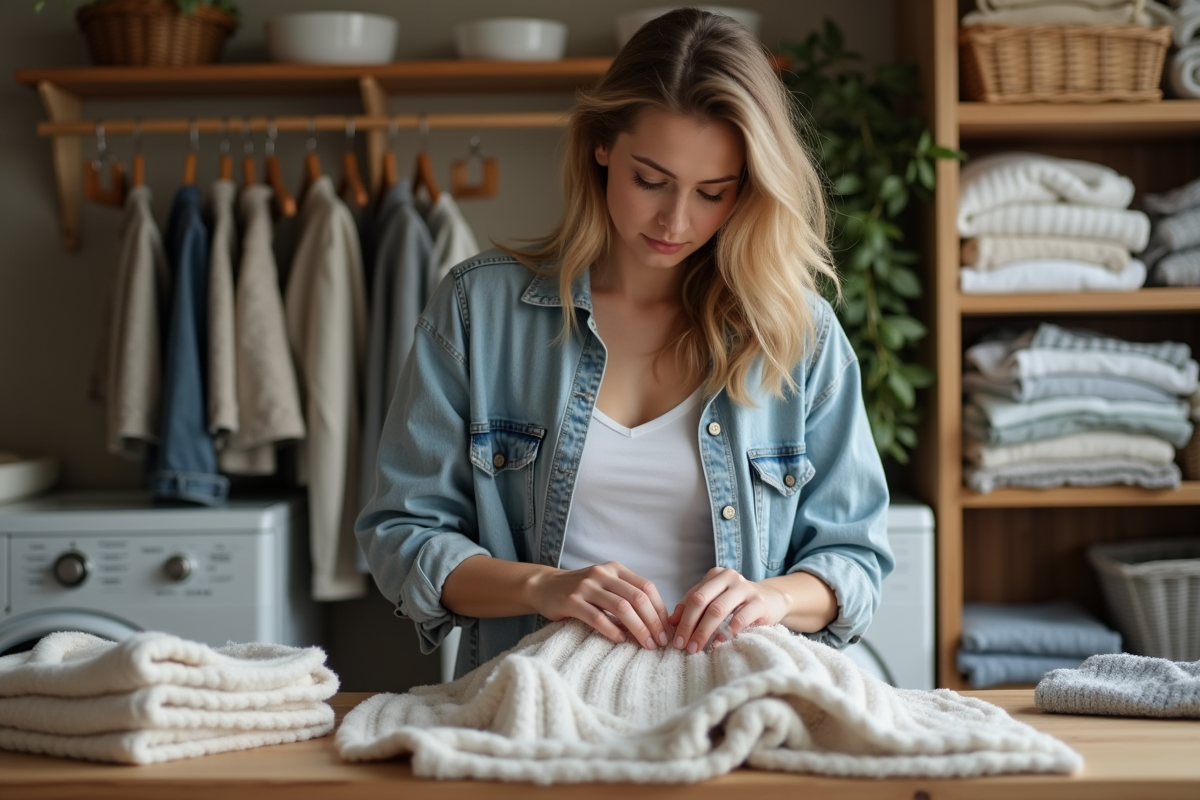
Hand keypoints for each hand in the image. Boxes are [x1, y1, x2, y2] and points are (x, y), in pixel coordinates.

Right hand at [525, 561, 671, 649]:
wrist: (544, 586)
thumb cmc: (581, 591)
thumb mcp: (605, 585)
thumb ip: (626, 595)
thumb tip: (656, 621)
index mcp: (616, 569)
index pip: (646, 587)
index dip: (660, 610)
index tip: (667, 630)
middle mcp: (603, 574)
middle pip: (637, 598)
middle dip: (653, 622)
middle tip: (660, 642)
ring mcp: (586, 586)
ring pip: (621, 607)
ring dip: (638, 628)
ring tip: (646, 644)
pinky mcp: (571, 601)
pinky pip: (597, 617)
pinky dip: (612, 631)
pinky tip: (619, 641)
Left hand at [669, 567, 789, 653]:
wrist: (773, 599)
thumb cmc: (738, 602)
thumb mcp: (715, 599)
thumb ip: (694, 605)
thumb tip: (671, 621)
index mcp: (715, 575)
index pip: (693, 597)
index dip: (681, 618)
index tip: (675, 640)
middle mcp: (729, 577)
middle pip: (701, 601)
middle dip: (689, 625)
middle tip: (683, 646)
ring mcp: (745, 588)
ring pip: (718, 609)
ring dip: (704, 631)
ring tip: (697, 648)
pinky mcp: (759, 602)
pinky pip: (740, 618)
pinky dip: (727, 632)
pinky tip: (719, 643)